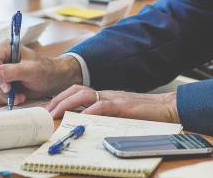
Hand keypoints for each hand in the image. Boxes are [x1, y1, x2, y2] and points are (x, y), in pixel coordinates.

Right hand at [0, 41, 81, 105]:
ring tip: (20, 97)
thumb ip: (13, 71)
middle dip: (1, 90)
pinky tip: (17, 98)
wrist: (51, 80)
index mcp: (5, 48)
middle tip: (16, 96)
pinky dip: (3, 99)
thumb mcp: (32, 70)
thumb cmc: (45, 70)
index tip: (8, 88)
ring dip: (3, 96)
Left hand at [46, 86, 180, 123]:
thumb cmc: (146, 114)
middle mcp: (107, 94)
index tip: (47, 108)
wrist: (167, 107)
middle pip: (76, 89)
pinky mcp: (123, 106)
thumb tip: (85, 124)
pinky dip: (90, 111)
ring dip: (66, 103)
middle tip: (45, 111)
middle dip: (57, 99)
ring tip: (54, 113)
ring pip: (84, 94)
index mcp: (105, 96)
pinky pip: (103, 106)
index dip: (61, 98)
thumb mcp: (120, 114)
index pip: (78, 91)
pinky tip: (81, 117)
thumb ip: (105, 116)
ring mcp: (114, 98)